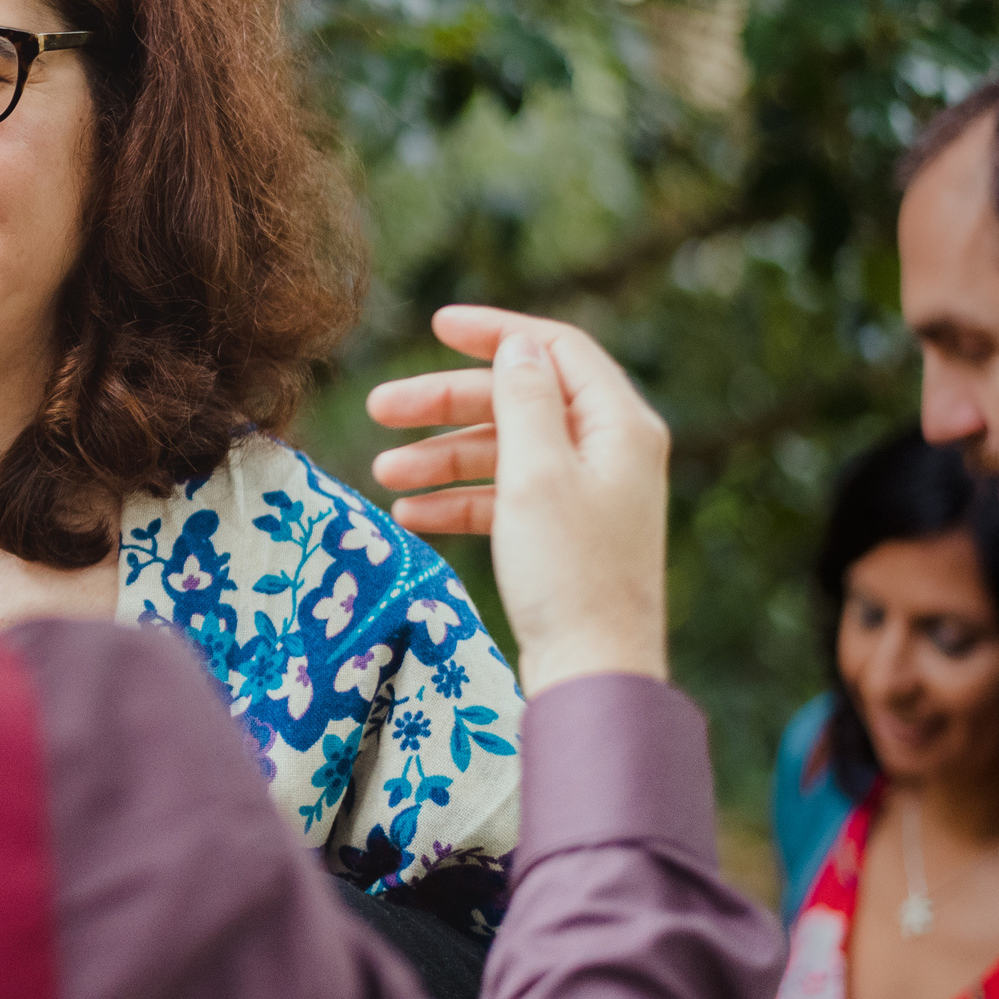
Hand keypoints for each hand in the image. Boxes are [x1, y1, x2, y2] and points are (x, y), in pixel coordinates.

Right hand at [366, 306, 669, 692]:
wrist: (594, 672)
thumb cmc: (569, 571)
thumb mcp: (537, 472)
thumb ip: (524, 399)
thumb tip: (518, 344)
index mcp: (619, 424)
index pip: (556, 349)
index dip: (495, 332)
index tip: (436, 326)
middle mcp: (610, 451)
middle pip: (519, 401)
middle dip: (447, 404)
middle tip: (379, 408)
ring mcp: (587, 494)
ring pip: (505, 452)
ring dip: (442, 457)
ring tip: (383, 474)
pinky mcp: (565, 534)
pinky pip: (505, 498)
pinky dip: (460, 500)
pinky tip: (410, 515)